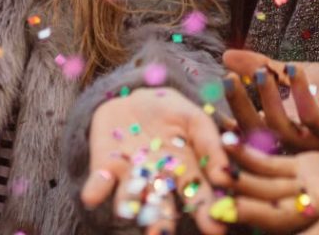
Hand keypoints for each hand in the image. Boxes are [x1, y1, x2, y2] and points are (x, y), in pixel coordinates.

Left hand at [82, 86, 229, 234]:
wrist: (136, 96)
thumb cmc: (173, 113)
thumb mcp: (196, 120)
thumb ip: (210, 144)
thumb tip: (224, 175)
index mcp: (185, 173)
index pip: (197, 196)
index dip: (205, 210)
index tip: (216, 227)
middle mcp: (157, 183)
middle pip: (161, 207)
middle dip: (161, 223)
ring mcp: (130, 177)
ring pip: (130, 197)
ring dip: (127, 205)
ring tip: (126, 213)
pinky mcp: (104, 167)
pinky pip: (98, 182)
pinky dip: (96, 188)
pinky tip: (93, 194)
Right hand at [222, 50, 318, 155]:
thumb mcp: (294, 76)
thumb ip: (263, 67)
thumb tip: (225, 54)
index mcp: (283, 130)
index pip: (248, 129)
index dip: (229, 113)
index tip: (217, 87)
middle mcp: (296, 142)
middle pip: (258, 134)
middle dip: (241, 106)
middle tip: (230, 78)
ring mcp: (317, 142)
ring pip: (283, 130)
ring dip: (269, 99)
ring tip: (263, 70)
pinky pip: (316, 122)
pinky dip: (302, 96)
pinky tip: (295, 69)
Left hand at [229, 146, 318, 234]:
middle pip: (282, 213)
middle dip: (251, 212)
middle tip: (220, 209)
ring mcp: (313, 186)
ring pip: (269, 189)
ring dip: (241, 181)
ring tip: (212, 170)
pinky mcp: (307, 168)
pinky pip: (273, 165)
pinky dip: (250, 154)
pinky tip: (227, 140)